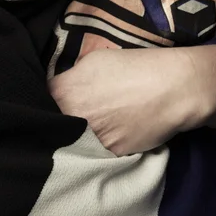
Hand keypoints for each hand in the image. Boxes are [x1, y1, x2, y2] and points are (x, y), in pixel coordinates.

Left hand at [48, 46, 201, 155]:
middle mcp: (73, 118)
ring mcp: (91, 140)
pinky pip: (98, 150)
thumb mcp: (95, 60)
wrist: (174, 88)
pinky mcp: (111, 155)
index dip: (49, 99)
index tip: (57, 99)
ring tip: (99, 121)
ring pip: (75, 140)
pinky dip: (102, 143)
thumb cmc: (136, 66)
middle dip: (62, 117)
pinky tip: (115, 131)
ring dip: (80, 133)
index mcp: (65, 92)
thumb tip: (64, 86)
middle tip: (78, 111)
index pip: (41, 100)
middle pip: (55, 123)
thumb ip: (73, 76)